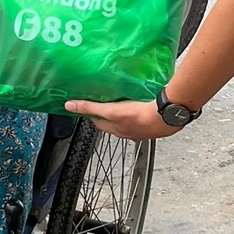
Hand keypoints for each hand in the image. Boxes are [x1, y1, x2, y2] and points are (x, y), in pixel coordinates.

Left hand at [66, 98, 181, 140]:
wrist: (164, 117)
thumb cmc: (138, 116)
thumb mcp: (109, 110)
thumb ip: (89, 107)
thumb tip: (70, 105)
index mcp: (117, 129)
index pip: (100, 123)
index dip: (95, 115)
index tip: (92, 107)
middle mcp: (129, 132)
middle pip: (115, 123)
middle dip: (110, 114)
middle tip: (109, 102)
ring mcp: (143, 129)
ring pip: (131, 121)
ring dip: (127, 113)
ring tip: (127, 101)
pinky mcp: (155, 124)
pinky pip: (146, 117)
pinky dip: (143, 112)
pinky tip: (146, 104)